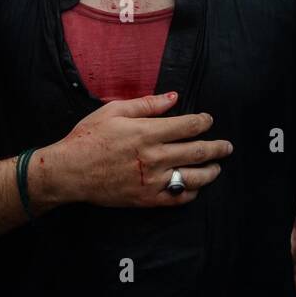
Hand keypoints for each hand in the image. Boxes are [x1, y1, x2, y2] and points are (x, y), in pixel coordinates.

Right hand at [44, 92, 231, 208]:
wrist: (69, 172)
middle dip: (218, 148)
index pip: (189, 126)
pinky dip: (191, 192)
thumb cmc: (89, 138)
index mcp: (147, 132)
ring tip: (217, 167)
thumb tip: (173, 97)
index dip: (204, 122)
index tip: (208, 120)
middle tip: (226, 147)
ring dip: (211, 172)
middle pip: (198, 152)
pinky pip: (177, 198)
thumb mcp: (114, 111)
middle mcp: (154, 157)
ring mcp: (152, 180)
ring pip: (194, 177)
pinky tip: (195, 186)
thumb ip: (147, 104)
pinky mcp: (146, 199)